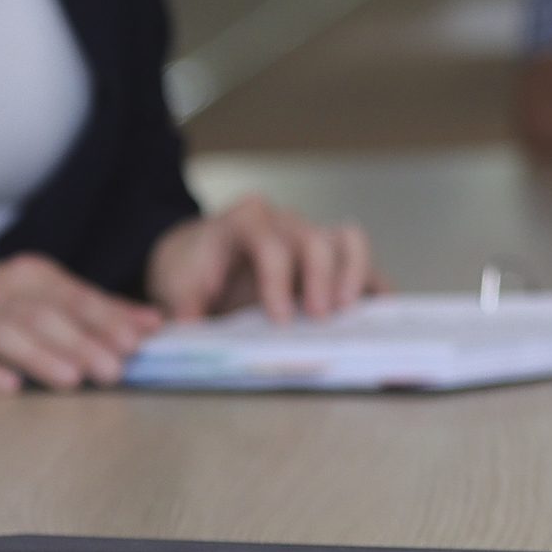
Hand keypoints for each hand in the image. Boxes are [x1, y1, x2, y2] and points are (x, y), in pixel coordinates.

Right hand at [0, 254, 163, 393]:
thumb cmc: (9, 310)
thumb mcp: (52, 299)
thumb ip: (102, 312)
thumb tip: (155, 324)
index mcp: (31, 277)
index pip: (72, 296)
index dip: (105, 319)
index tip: (134, 344)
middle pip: (41, 315)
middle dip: (79, 342)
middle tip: (112, 370)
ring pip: (4, 334)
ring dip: (39, 356)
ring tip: (72, 379)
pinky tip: (10, 387)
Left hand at [145, 198, 378, 322]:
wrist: (196, 259)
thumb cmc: (190, 270)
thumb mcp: (175, 285)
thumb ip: (183, 304)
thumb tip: (189, 328)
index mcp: (243, 223)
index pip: (267, 241)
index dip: (277, 278)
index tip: (280, 317)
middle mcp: (284, 224)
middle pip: (314, 240)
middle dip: (322, 278)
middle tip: (320, 317)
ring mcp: (311, 237)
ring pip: (347, 241)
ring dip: (354, 275)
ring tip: (350, 313)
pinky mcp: (330, 261)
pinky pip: (361, 264)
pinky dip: (373, 286)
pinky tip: (377, 316)